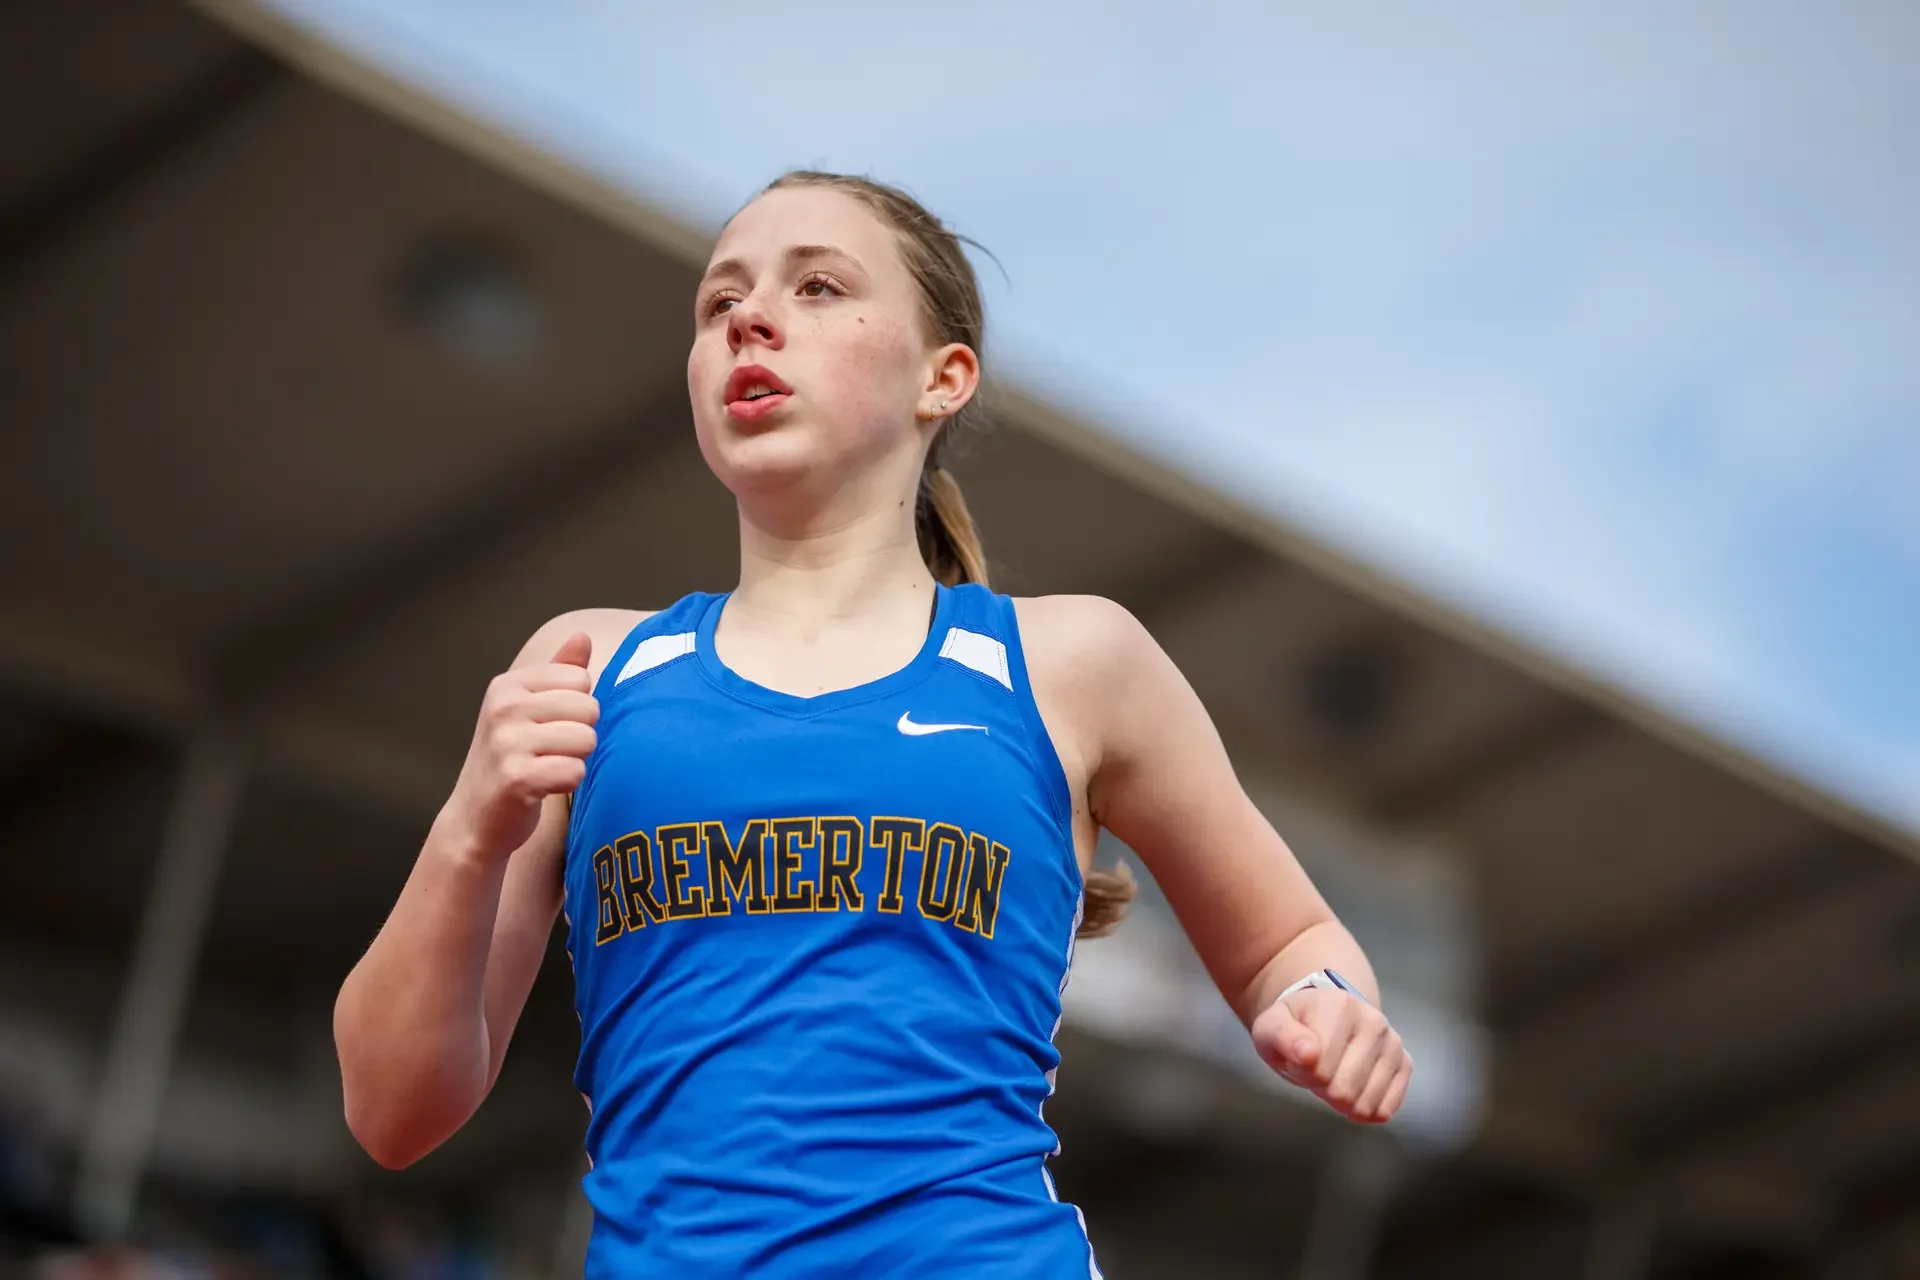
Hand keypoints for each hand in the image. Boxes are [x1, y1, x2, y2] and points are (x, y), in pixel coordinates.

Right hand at [443, 633, 597, 861]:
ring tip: (546, 767)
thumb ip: (558, 672)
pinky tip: (544, 786)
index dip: (578, 709)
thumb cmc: (510, 760)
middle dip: (580, 735)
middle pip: (589, 708)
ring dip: (576, 760)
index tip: (549, 727)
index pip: (581, 680)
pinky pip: (576, 771)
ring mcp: (507, 742)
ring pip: (586, 739)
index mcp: (507, 685)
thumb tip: (582, 636)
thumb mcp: (527, 709)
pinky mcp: (516, 777)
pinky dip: (569, 783)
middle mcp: (503, 707)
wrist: (475, 820)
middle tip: (549, 752)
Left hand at [1251, 987, 1411, 1123]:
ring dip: (1343, 1100)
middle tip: (1317, 1069)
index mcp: (1339, 1006)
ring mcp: (1392, 1042)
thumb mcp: (1272, 1027)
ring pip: (1366, 1103)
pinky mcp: (1404, 1063)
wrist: (1323, 1016)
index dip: (1303, 1073)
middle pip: (1344, 1090)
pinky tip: (1354, 1091)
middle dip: (1323, 1088)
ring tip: (1334, 1074)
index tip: (1301, 1057)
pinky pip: (1386, 1108)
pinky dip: (1365, 1109)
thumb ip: (1282, 1037)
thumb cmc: (1295, 1026)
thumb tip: (1308, 1054)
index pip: (1319, 1069)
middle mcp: (1374, 1020)